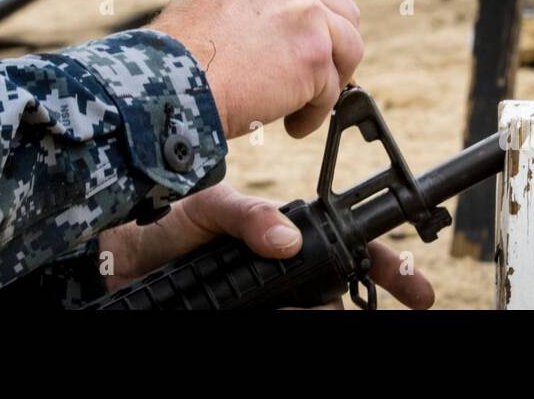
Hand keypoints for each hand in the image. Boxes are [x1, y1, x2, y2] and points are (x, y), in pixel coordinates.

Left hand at [97, 184, 434, 308]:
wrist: (120, 257)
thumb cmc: (166, 226)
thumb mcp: (209, 210)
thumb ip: (248, 217)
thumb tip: (287, 240)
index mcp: (282, 235)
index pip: (345, 248)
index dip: (382, 265)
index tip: (412, 285)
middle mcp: (281, 272)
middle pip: (339, 291)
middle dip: (363, 296)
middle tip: (399, 303)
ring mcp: (265, 301)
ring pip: (313, 313)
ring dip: (320, 310)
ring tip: (304, 307)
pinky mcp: (248, 317)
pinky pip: (280, 323)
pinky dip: (287, 318)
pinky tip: (282, 313)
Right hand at [151, 0, 363, 139]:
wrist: (164, 80)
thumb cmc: (178, 52)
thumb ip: (258, 0)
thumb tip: (292, 28)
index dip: (305, 22)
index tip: (290, 47)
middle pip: (341, 11)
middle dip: (329, 47)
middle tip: (308, 77)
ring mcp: (306, 11)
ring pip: (347, 49)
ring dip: (327, 80)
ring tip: (299, 103)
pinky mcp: (315, 53)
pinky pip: (332, 90)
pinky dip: (314, 112)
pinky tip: (290, 123)